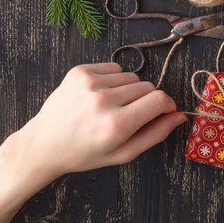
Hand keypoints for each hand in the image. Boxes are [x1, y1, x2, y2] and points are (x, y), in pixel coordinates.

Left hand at [13, 62, 185, 183]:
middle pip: (147, 86)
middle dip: (147, 100)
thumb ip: (155, 134)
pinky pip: (114, 68)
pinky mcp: (79, 71)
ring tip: (112, 106)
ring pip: (132, 76)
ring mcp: (90, 83)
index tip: (163, 112)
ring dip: (129, 90)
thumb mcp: (123, 154)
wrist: (44, 144)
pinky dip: (114, 80)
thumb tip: (179, 116)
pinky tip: (100, 96)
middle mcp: (103, 100)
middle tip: (131, 115)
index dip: (167, 105)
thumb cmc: (85, 153)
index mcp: (117, 125)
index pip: (159, 99)